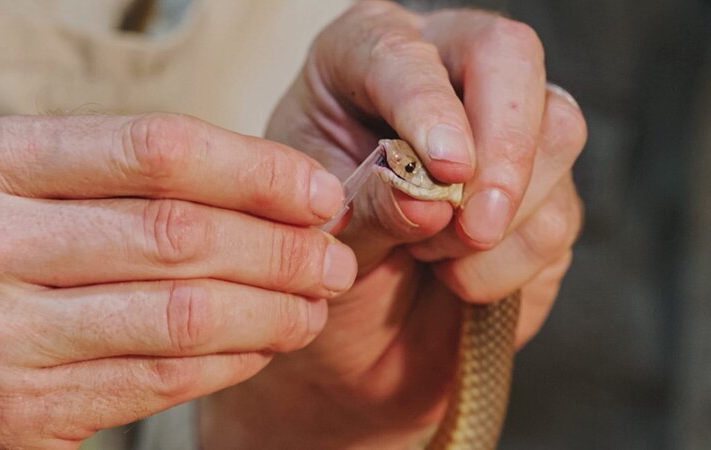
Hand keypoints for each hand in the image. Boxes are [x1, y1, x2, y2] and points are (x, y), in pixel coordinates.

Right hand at [0, 114, 356, 447]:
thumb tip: (280, 189)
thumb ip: (131, 180)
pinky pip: (162, 379)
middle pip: (179, 234)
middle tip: (334, 258)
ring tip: (315, 303)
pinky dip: (234, 359)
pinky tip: (265, 343)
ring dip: (273, 309)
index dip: (258, 170)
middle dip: (282, 248)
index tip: (320, 192)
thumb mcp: (29, 193)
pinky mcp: (19, 414)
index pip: (157, 149)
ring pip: (184, 315)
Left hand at [202, 2, 585, 448]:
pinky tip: (454, 278)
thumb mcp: (320, 228)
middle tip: (473, 224)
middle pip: (511, 58)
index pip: (408, 54)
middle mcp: (444, 75)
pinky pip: (557, 217)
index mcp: (366, 57)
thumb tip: (432, 199)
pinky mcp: (544, 194)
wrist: (350, 324)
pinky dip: (506, 264)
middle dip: (502, 146)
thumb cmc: (318, 254)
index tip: (444, 169)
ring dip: (500, 214)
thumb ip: (370, 206)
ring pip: (558, 131)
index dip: (430, 107)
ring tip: (428, 257)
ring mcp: (504, 130)